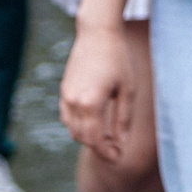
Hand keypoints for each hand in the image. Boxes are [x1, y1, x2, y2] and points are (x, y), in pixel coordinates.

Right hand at [61, 22, 140, 162]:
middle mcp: (73, 102)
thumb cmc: (118, 58)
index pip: (94, 140)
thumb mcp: (127, 90)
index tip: (118, 158)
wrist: (98, 33)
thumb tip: (121, 143)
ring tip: (107, 139)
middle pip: (82, 137)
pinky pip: (67, 117)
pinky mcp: (64, 90)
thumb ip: (123, 119)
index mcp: (90, 103)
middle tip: (116, 151)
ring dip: (87, 138)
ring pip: (72, 129)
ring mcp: (65, 96)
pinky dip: (79, 126)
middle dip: (98, 148)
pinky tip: (95, 124)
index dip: (106, 153)